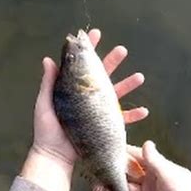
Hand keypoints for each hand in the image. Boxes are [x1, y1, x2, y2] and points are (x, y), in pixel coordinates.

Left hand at [20, 29, 148, 190]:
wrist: (54, 156)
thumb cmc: (47, 130)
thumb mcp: (45, 103)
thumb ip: (49, 82)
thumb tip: (48, 59)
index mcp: (73, 89)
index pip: (82, 65)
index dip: (89, 50)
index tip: (96, 34)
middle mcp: (87, 97)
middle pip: (103, 74)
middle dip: (113, 61)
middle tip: (122, 50)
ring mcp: (97, 110)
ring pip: (117, 93)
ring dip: (129, 85)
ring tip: (139, 77)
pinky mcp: (105, 125)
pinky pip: (123, 118)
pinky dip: (134, 115)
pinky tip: (144, 111)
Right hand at [100, 141, 190, 190]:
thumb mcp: (172, 177)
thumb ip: (157, 161)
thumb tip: (147, 143)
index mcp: (158, 168)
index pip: (137, 156)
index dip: (123, 153)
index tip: (108, 151)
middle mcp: (151, 180)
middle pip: (127, 174)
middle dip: (113, 174)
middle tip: (98, 174)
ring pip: (125, 189)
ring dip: (112, 190)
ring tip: (98, 190)